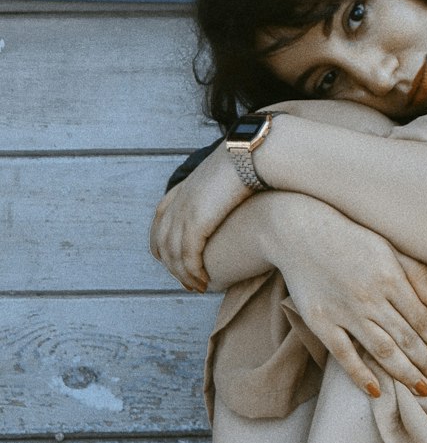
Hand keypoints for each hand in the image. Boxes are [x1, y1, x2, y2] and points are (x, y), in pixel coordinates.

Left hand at [150, 142, 250, 290]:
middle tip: (187, 282)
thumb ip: (221, 186)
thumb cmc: (249, 162)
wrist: (252, 155)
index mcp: (182, 189)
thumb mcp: (227, 173)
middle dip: (172, 267)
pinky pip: (187, 257)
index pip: (159, 222)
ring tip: (197, 287)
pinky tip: (204, 281)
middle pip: (162, 243)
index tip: (171, 260)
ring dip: (184, 275)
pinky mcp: (195, 223)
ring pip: (173, 255)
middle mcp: (177, 202)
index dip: (162, 244)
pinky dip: (193, 273)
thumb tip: (234, 193)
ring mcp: (183, 213)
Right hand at [266, 194, 426, 397]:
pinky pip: (344, 355)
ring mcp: (344, 312)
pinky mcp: (321, 322)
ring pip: (382, 351)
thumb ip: (415, 273)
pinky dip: (361, 375)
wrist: (298, 231)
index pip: (422, 319)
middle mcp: (370, 298)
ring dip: (405, 373)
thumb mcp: (388, 246)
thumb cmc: (349, 238)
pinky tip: (378, 390)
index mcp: (390, 277)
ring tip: (422, 389)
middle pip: (407, 339)